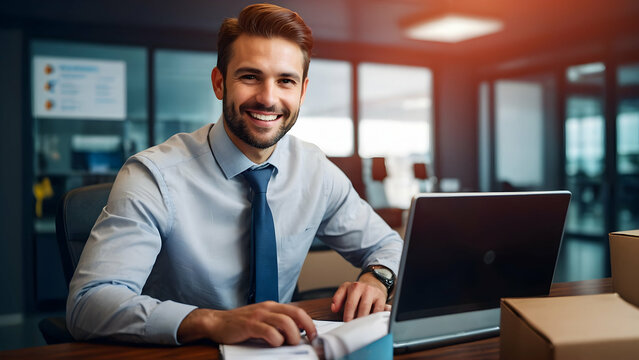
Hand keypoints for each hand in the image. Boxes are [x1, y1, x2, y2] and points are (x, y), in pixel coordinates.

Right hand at [177, 301, 316, 346]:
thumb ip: (276, 324)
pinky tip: (274, 344)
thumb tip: (295, 334)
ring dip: (293, 335)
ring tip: (292, 343)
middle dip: (307, 327)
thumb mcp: (261, 320)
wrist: (216, 322)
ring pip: (285, 321)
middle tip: (308, 340)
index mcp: (272, 306)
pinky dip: (276, 340)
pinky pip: (268, 331)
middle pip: (295, 313)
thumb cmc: (239, 324)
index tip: (313, 334)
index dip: (309, 322)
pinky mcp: (249, 325)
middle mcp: (267, 308)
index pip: (297, 310)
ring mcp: (258, 315)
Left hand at [330, 273, 389, 321]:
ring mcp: (373, 292)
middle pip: (360, 307)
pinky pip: (378, 310)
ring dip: (364, 319)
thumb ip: (337, 299)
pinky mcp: (382, 298)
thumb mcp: (345, 291)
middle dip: (356, 319)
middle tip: (353, 327)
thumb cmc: (357, 290)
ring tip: (361, 326)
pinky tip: (370, 322)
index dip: (348, 315)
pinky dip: (374, 317)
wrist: (372, 284)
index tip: (346, 323)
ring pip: (368, 309)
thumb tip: (334, 308)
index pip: (350, 303)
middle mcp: (364, 288)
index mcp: (354, 286)